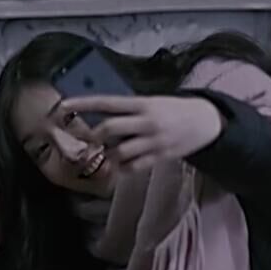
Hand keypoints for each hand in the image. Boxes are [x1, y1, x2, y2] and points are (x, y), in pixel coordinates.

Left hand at [60, 95, 224, 171]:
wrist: (206, 121)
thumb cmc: (174, 110)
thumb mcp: (153, 102)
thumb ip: (130, 109)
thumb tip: (102, 116)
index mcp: (143, 103)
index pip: (107, 102)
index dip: (84, 103)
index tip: (64, 105)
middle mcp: (146, 121)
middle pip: (110, 129)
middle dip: (94, 136)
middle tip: (91, 140)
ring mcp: (153, 141)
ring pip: (120, 152)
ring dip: (109, 155)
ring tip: (109, 153)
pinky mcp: (160, 157)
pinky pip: (133, 167)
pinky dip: (123, 167)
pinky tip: (124, 164)